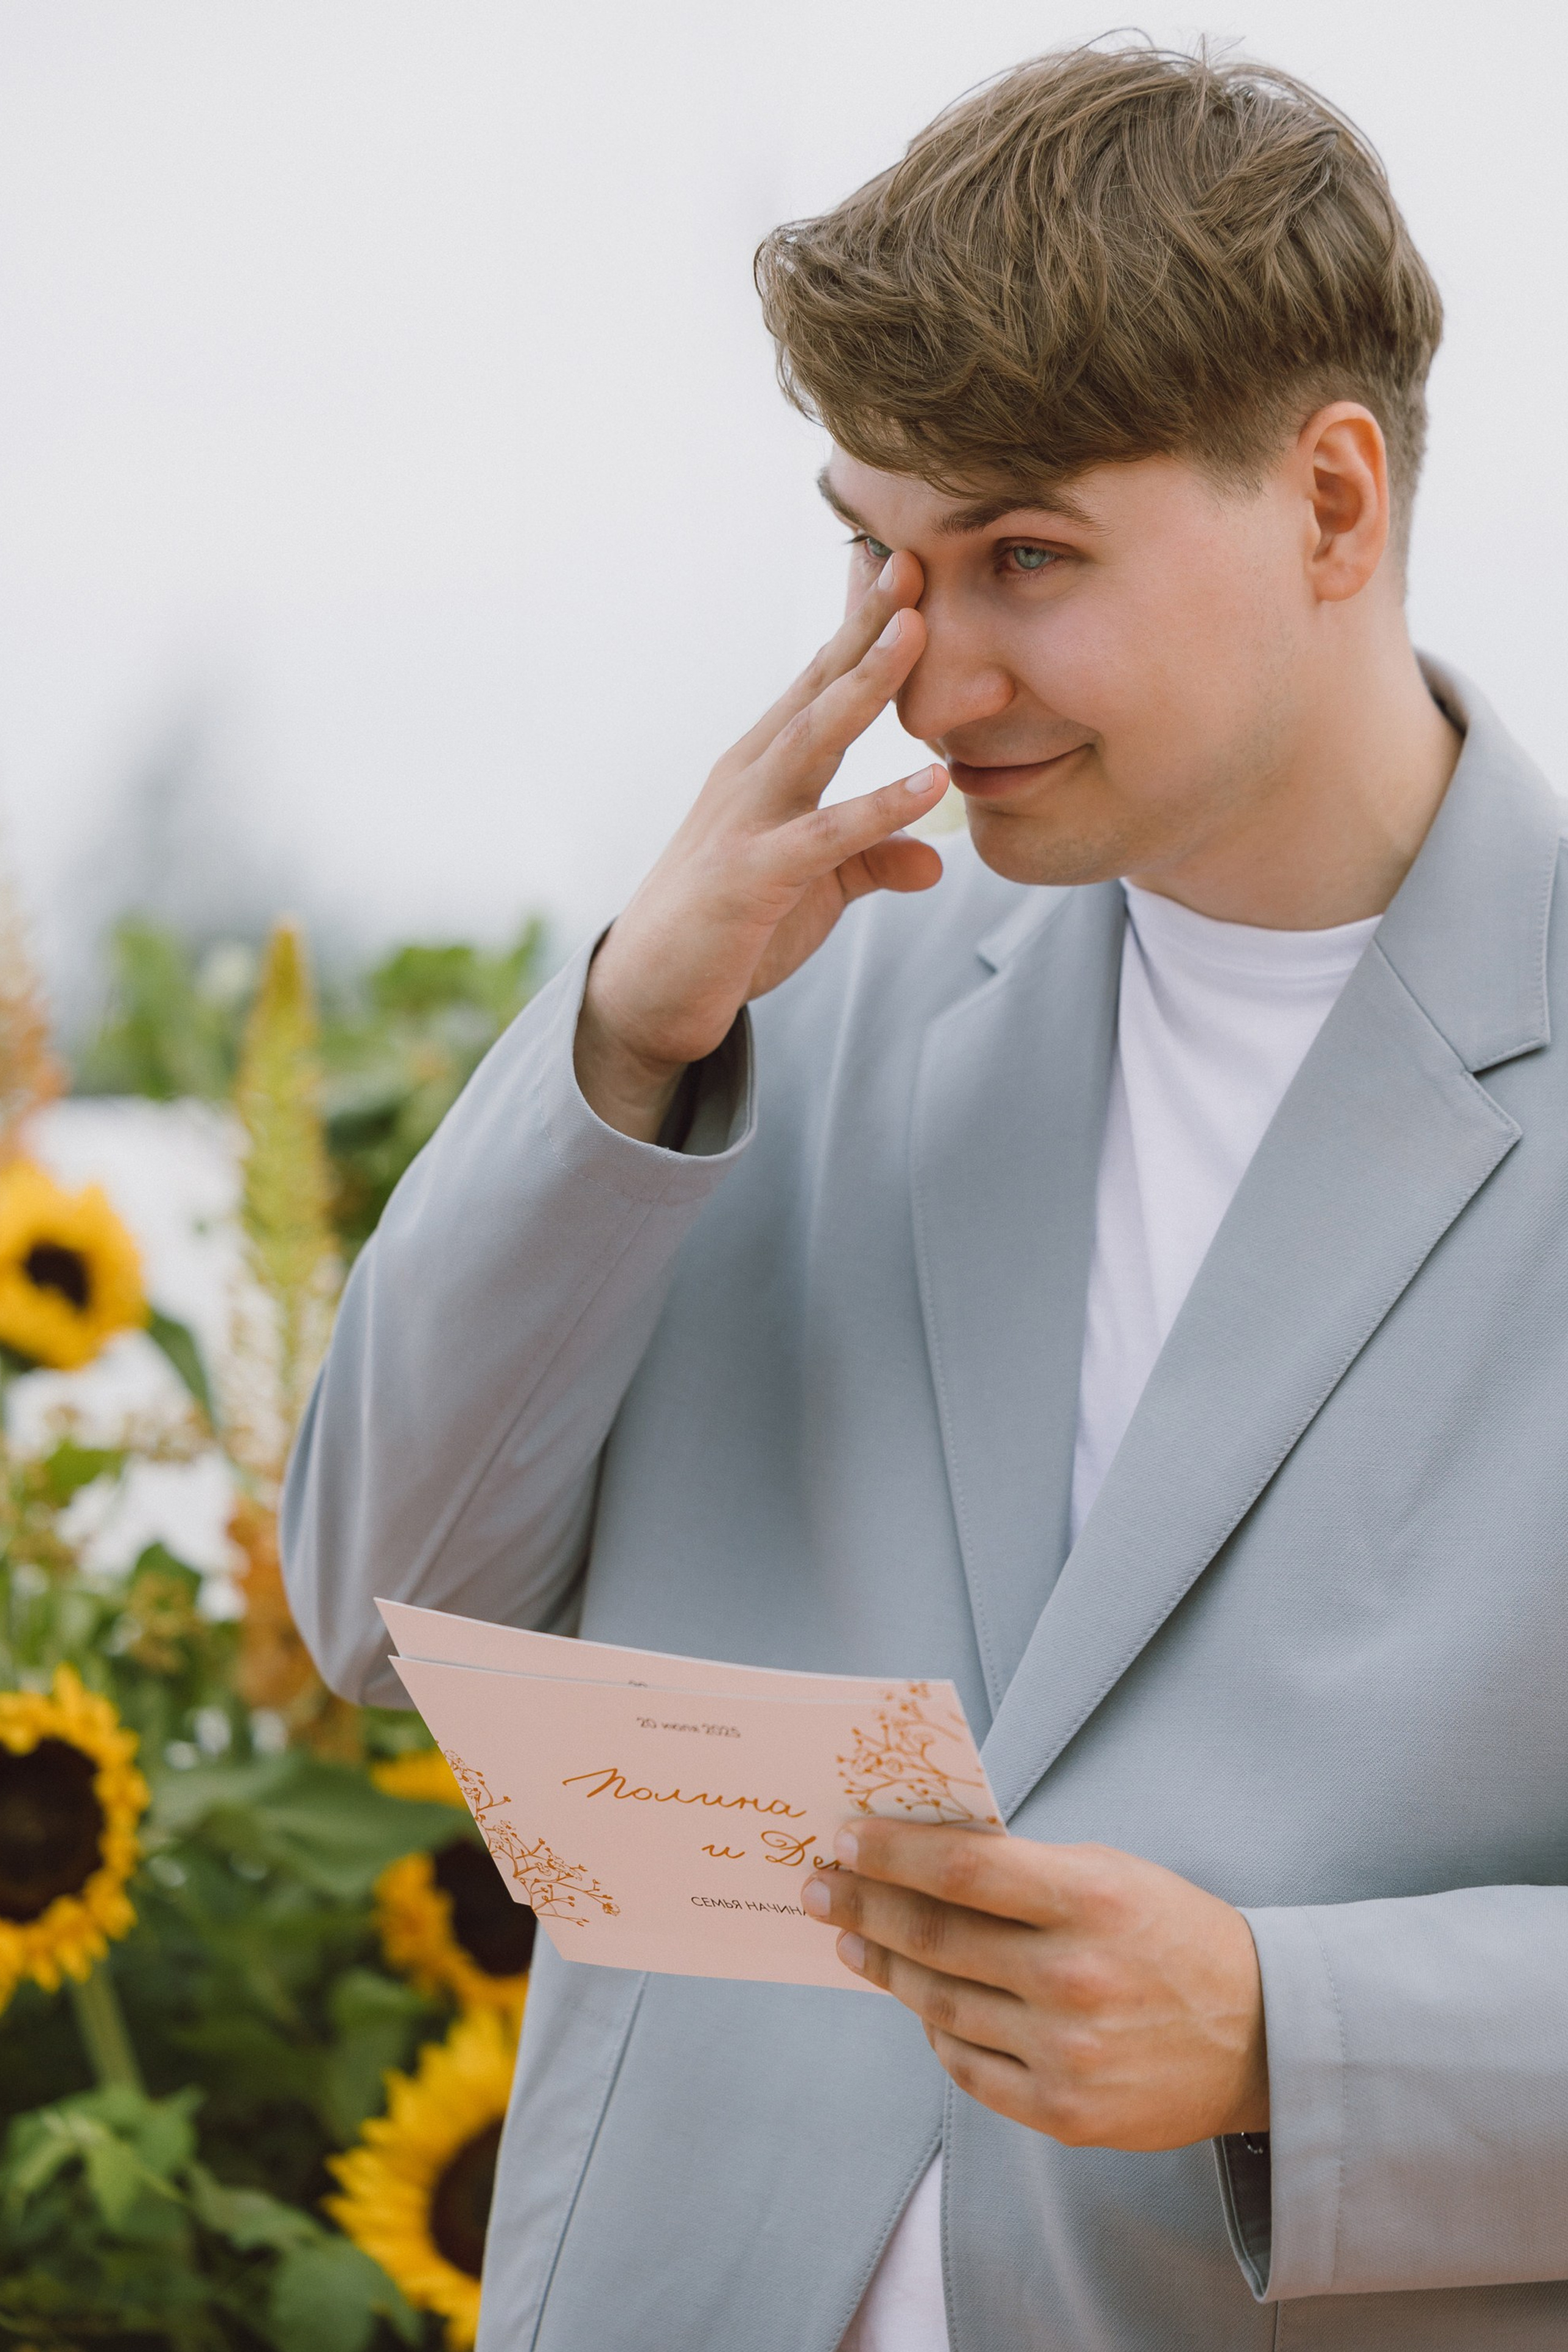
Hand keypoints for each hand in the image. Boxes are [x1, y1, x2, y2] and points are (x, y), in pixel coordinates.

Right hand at [575, 551, 947, 1139]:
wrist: (645, 1001)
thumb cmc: (726, 935)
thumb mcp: (814, 889)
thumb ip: (870, 862)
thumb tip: (931, 858)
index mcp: (762, 768)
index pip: (818, 683)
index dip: (860, 627)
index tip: (906, 567)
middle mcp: (749, 777)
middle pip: (816, 687)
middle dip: (865, 624)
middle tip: (916, 561)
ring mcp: (744, 822)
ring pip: (813, 738)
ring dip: (864, 682)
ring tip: (917, 630)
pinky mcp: (749, 878)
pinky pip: (825, 838)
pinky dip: (879, 809)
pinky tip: (930, 785)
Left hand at [802, 1825, 1267, 2150]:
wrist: (1261, 2035)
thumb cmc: (1172, 1936)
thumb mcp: (1109, 1875)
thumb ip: (1024, 1871)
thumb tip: (922, 1854)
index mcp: (1088, 1900)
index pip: (961, 1869)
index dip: (891, 1853)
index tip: (844, 1839)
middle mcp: (1073, 1978)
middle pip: (934, 1938)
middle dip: (863, 1906)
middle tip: (820, 1888)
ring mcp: (1065, 2052)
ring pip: (939, 2005)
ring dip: (885, 1968)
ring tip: (853, 1940)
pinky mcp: (1063, 2112)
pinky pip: (967, 2068)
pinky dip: (934, 2031)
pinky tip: (917, 2004)